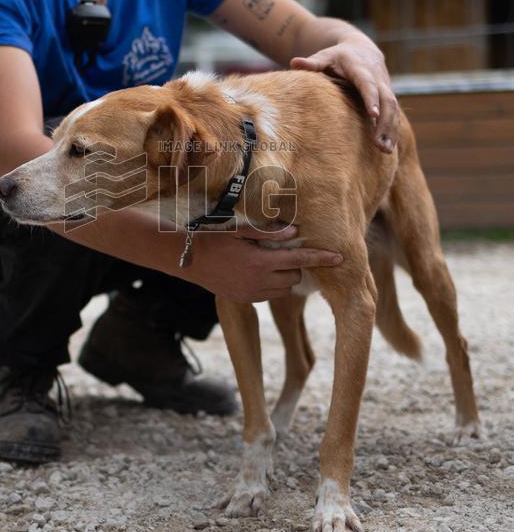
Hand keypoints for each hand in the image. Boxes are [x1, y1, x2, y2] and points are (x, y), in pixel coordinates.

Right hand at [181, 223, 342, 302]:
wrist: (190, 262)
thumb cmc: (215, 239)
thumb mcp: (240, 230)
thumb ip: (268, 232)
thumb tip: (295, 233)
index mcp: (260, 261)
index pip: (300, 259)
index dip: (322, 258)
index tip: (341, 258)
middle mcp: (259, 281)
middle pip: (295, 276)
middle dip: (294, 265)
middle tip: (280, 253)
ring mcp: (253, 294)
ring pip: (285, 288)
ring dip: (284, 276)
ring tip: (267, 263)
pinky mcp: (247, 301)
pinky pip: (271, 295)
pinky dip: (272, 285)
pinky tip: (256, 273)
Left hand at [290, 41, 398, 152]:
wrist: (362, 50)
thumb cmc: (337, 57)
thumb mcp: (324, 57)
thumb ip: (312, 63)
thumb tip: (294, 62)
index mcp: (361, 68)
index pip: (368, 83)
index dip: (371, 98)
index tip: (373, 114)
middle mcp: (378, 77)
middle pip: (387, 99)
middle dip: (385, 121)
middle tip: (380, 144)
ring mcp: (386, 87)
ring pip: (394, 108)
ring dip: (391, 130)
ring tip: (385, 151)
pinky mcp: (388, 96)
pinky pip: (395, 113)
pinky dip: (392, 130)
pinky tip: (387, 148)